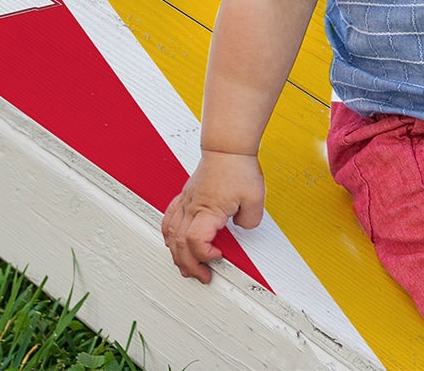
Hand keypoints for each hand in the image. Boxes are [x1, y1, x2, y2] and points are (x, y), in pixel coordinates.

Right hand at [161, 150, 264, 282]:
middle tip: (203, 275)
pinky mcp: (186, 195)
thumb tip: (241, 229)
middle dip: (190, 265)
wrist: (228, 147)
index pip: (195, 242)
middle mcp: (192, 208)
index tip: (220, 256)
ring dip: (176, 255)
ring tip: (186, 266)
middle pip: (179, 245)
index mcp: (207, 211)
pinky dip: (169, 235)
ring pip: (170, 235)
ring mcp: (186, 202)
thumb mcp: (255, 198)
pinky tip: (173, 242)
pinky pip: (169, 219)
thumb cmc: (239, 167)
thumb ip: (250, 221)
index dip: (205, 255)